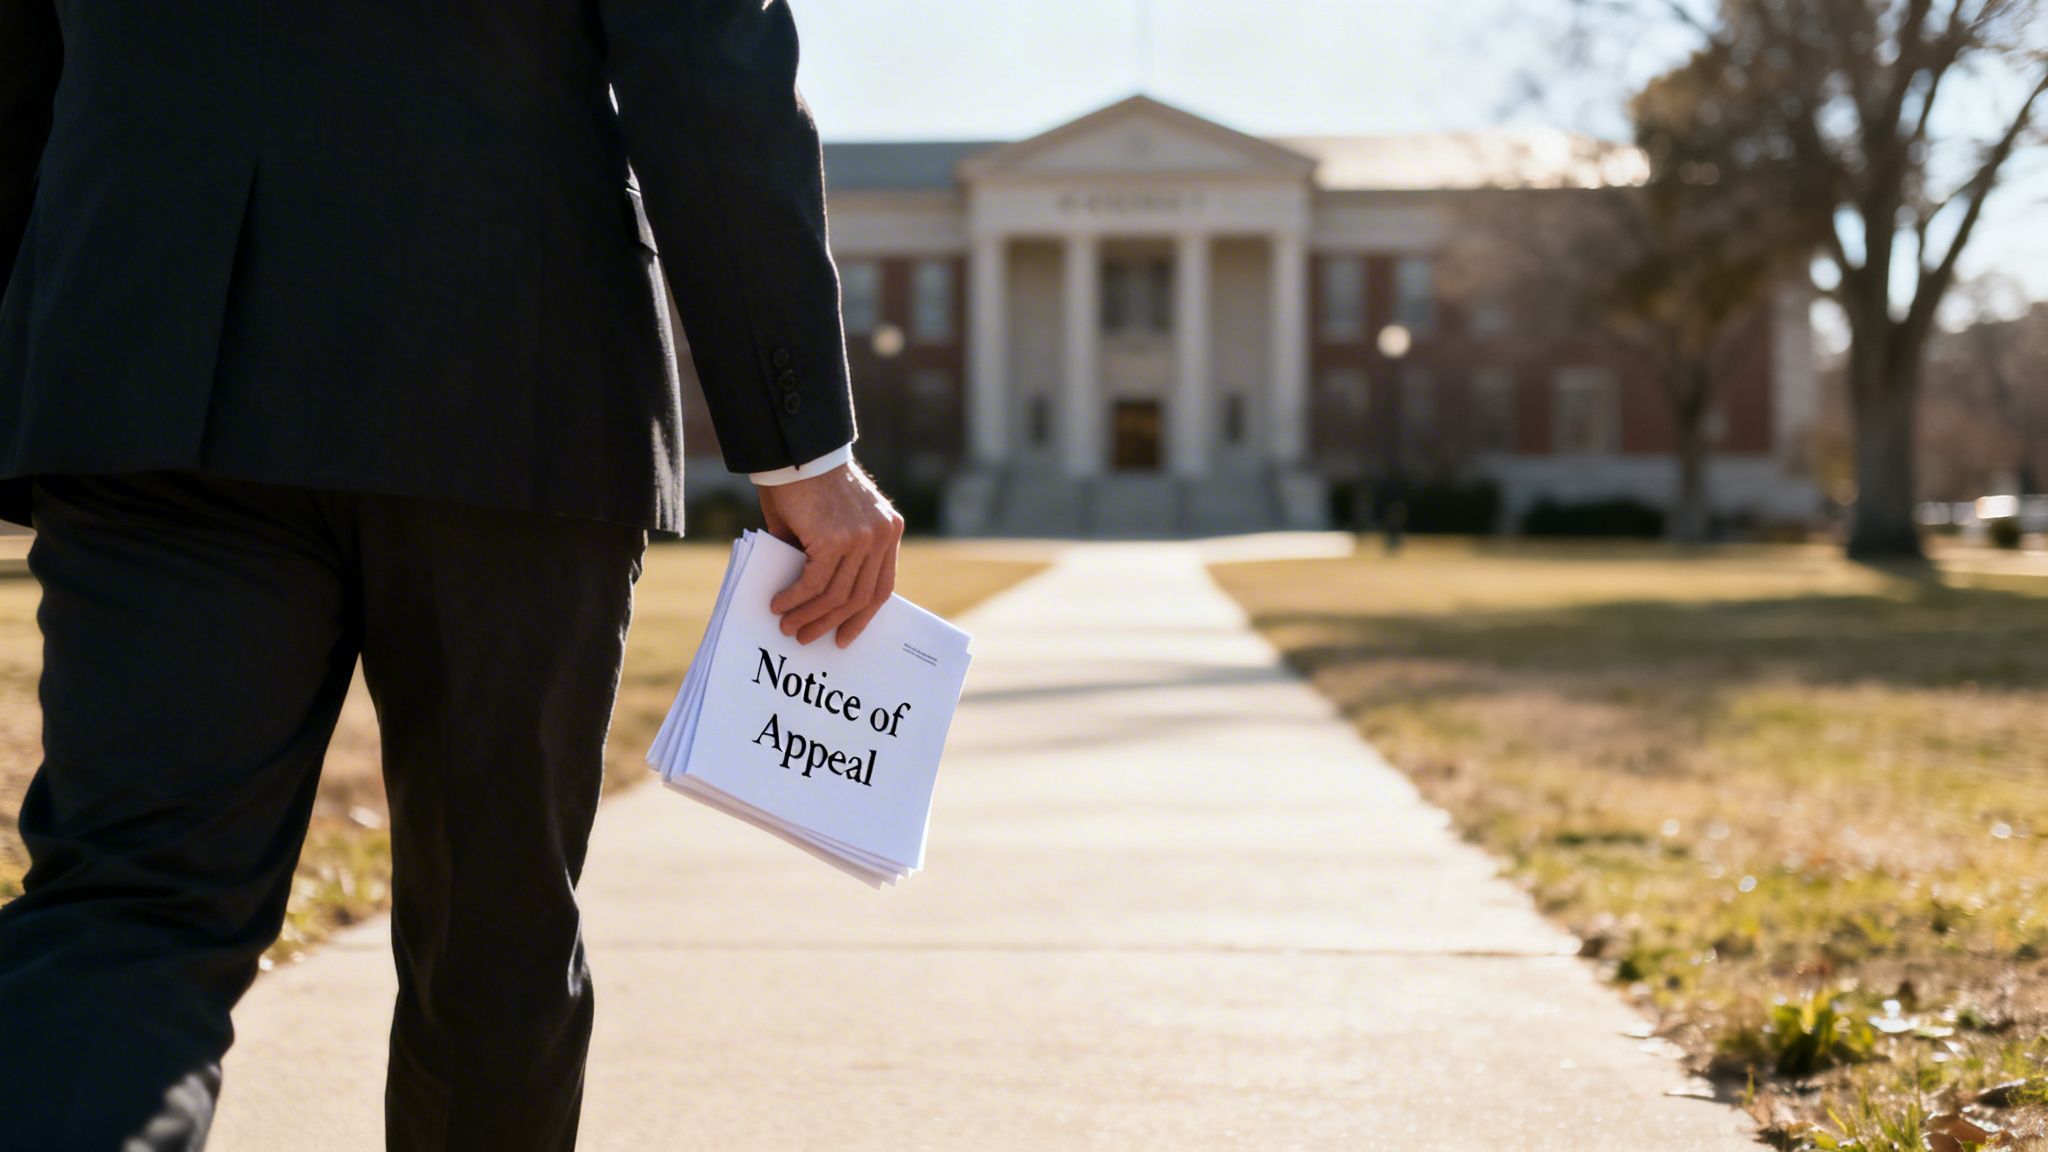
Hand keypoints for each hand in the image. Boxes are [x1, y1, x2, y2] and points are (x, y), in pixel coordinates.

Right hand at [758, 460, 904, 646]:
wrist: (796, 451)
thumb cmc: (807, 484)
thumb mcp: (832, 523)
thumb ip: (833, 555)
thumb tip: (815, 599)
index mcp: (888, 531)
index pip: (882, 586)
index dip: (862, 616)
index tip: (844, 635)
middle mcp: (881, 536)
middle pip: (859, 596)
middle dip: (831, 622)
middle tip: (807, 637)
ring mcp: (861, 538)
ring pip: (836, 594)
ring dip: (809, 615)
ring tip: (788, 626)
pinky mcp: (836, 539)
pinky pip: (814, 582)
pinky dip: (795, 598)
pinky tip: (779, 604)